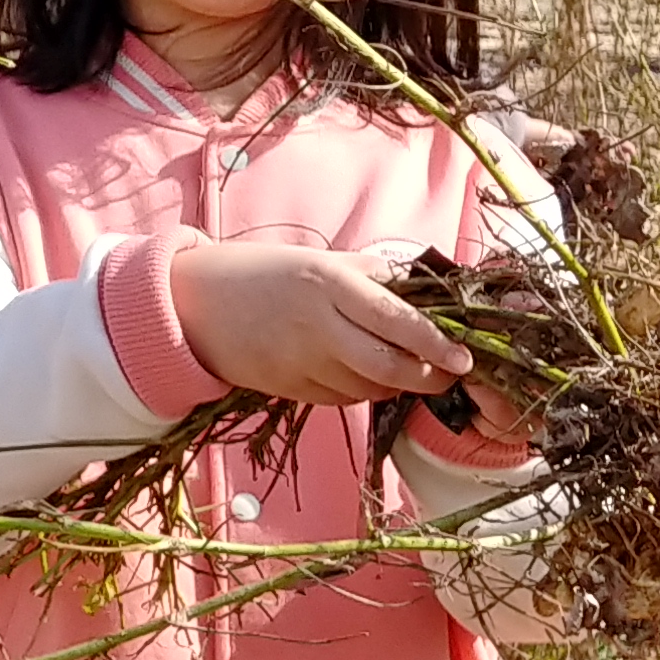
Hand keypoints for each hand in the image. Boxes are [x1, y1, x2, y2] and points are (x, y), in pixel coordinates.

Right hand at [167, 241, 470, 406]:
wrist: (193, 301)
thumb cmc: (265, 274)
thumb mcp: (321, 260)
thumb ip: (372, 278)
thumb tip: (428, 295)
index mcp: (331, 284)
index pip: (398, 322)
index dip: (437, 346)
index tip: (465, 360)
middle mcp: (318, 324)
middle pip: (390, 368)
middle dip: (427, 378)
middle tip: (446, 375)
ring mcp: (300, 360)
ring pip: (368, 389)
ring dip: (393, 386)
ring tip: (400, 369)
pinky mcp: (286, 386)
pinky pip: (339, 399)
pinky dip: (358, 392)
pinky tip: (355, 373)